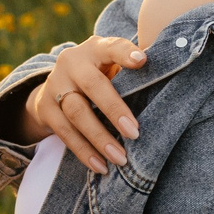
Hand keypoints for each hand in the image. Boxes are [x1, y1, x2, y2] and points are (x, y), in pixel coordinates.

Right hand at [25, 34, 146, 174]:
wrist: (56, 88)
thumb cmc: (99, 77)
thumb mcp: (112, 67)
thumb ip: (132, 74)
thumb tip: (169, 88)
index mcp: (95, 48)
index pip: (111, 47)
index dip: (125, 53)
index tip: (143, 61)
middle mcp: (72, 62)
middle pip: (92, 84)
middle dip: (114, 110)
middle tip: (134, 133)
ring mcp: (55, 85)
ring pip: (76, 112)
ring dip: (99, 137)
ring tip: (120, 158)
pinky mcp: (45, 108)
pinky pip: (65, 132)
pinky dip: (84, 151)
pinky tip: (101, 165)